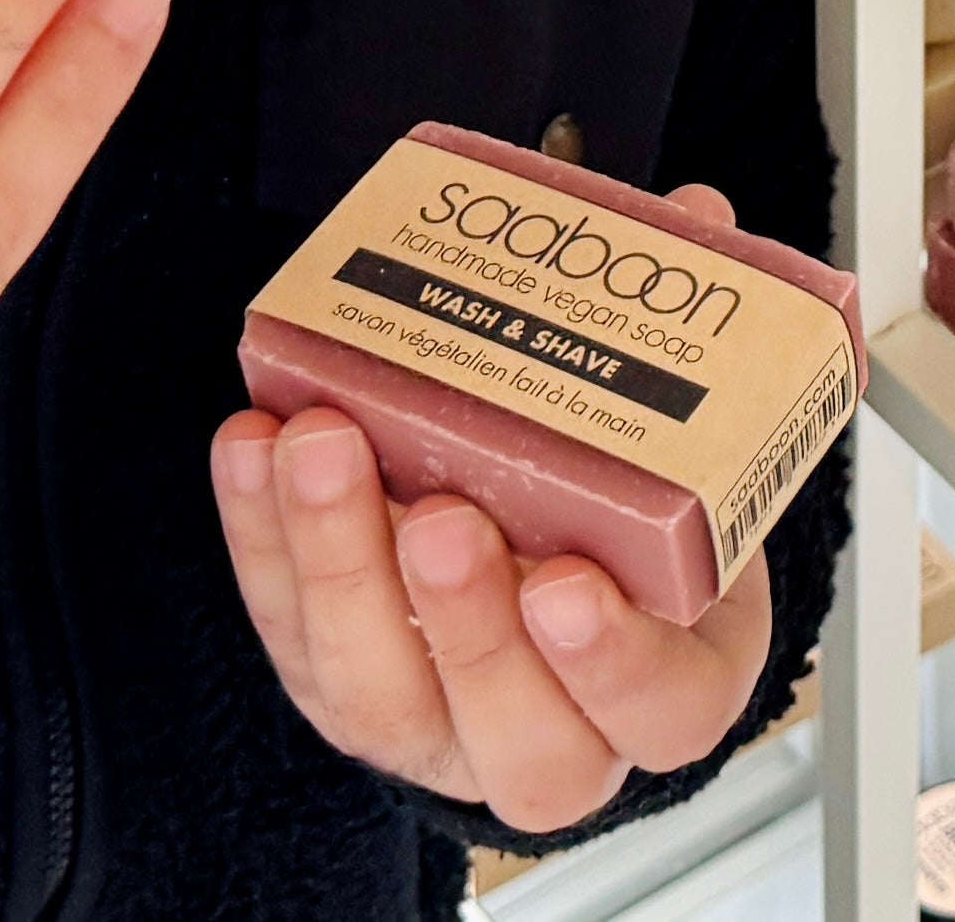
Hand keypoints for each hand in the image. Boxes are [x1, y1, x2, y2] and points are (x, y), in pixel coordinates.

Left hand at [212, 182, 779, 833]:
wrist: (555, 581)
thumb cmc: (632, 528)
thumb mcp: (688, 457)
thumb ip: (689, 345)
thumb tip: (695, 214)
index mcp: (669, 687)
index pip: (656, 707)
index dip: (611, 657)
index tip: (566, 580)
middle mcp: (554, 740)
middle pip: (512, 731)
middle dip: (465, 621)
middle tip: (442, 515)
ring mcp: (436, 725)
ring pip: (374, 689)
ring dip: (340, 564)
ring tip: (325, 448)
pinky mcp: (338, 687)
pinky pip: (287, 630)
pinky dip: (262, 537)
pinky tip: (259, 447)